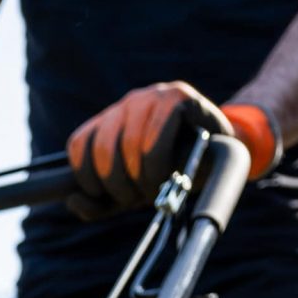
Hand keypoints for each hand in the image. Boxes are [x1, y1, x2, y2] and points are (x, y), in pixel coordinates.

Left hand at [65, 83, 277, 219]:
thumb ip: (99, 202)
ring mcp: (153, 95)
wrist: (224, 157)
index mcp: (110, 121)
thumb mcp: (130, 192)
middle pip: (102, 148)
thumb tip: (73, 201)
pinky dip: (159, 165)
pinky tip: (172, 172)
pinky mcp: (179, 96)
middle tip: (138, 198)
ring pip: (129, 145)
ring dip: (142, 178)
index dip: (88, 178)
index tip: (110, 197)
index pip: (79, 145)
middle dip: (118, 184)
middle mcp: (128, 103)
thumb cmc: (172, 174)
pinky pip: (155, 137)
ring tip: (157, 188)